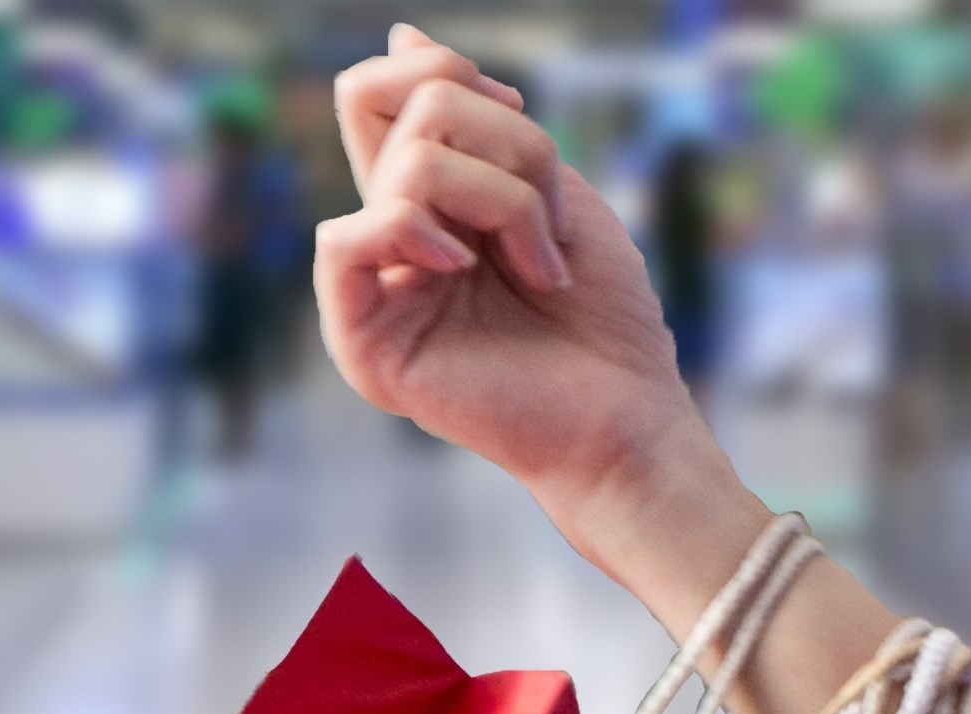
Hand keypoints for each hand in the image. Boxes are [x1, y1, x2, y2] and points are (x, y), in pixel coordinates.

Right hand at [315, 27, 711, 548]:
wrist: (629, 418)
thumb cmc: (604, 319)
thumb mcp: (551, 187)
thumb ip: (481, 117)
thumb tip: (400, 36)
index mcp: (433, 200)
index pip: (388, 92)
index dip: (450, 73)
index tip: (523, 114)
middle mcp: (395, 237)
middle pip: (404, 109)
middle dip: (504, 140)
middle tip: (554, 215)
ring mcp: (375, 289)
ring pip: (405, 167)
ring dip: (504, 200)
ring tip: (543, 266)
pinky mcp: (362, 342)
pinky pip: (341, 239)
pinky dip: (413, 233)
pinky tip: (465, 269)